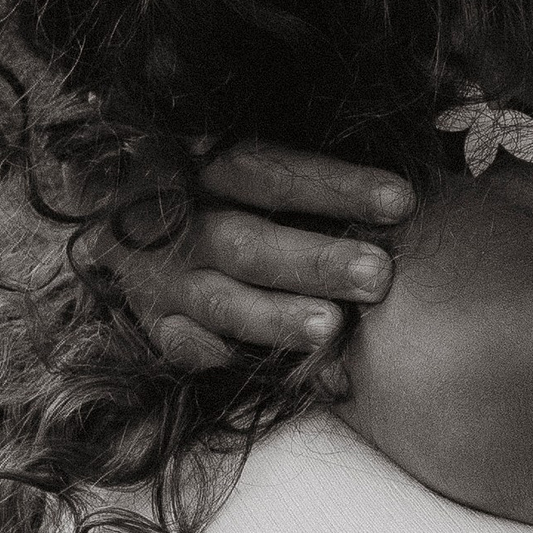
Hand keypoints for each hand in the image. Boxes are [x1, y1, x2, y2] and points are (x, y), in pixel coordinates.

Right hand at [106, 142, 417, 371]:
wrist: (128, 222)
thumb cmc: (231, 196)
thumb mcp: (251, 172)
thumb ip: (312, 184)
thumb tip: (403, 198)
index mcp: (206, 168)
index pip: (270, 172)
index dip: (336, 187)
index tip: (402, 201)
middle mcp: (183, 223)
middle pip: (250, 243)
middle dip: (316, 261)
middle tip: (378, 275)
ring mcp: (163, 277)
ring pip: (222, 301)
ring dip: (277, 317)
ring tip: (332, 327)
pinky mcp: (157, 322)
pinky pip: (183, 344)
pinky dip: (219, 354)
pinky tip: (262, 363)